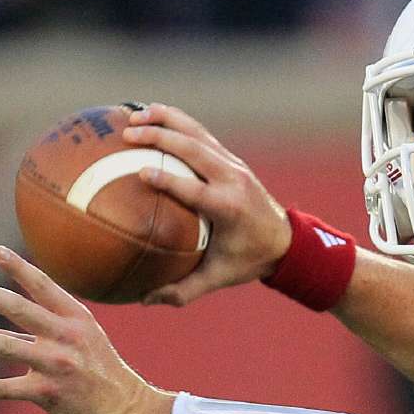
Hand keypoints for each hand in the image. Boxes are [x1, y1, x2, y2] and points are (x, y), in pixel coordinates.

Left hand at [0, 246, 173, 413]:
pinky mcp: (47, 394)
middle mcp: (66, 337)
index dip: (20, 268)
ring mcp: (56, 365)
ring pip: (6, 347)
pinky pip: (4, 389)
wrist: (127, 411)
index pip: (45, 286)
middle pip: (21, 309)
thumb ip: (39, 332)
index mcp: (77, 319)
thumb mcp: (81, 342)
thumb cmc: (101, 373)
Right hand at [123, 104, 292, 306]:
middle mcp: (232, 180)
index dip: (169, 180)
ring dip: (166, 120)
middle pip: (194, 149)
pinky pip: (200, 134)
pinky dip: (176, 122)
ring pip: (197, 133)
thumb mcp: (219, 278)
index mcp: (229, 208)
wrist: (285, 240)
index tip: (141, 173)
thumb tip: (145, 300)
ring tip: (133, 113)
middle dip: (161, 138)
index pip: (195, 190)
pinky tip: (150, 115)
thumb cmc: (248, 260)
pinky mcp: (230, 159)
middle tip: (128, 133)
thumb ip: (183, 290)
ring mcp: (233, 165)